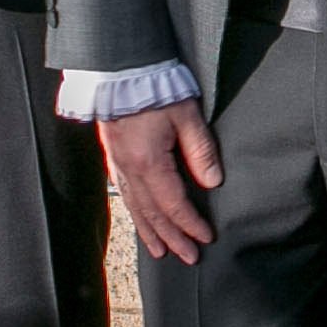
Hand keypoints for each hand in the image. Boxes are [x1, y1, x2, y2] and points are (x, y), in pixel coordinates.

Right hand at [100, 99, 223, 262]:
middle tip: (188, 257)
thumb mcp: (187, 116)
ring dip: (151, 232)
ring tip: (160, 251)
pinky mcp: (114, 156)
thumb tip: (213, 182)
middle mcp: (131, 170)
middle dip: (172, 238)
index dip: (191, 224)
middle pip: (154, 214)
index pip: (174, 205)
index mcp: (150, 163)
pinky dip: (135, 212)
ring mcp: (119, 165)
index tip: (206, 238)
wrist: (120, 69)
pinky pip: (124, 194)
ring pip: (136, 207)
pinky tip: (140, 219)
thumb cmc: (155, 88)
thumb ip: (201, 151)